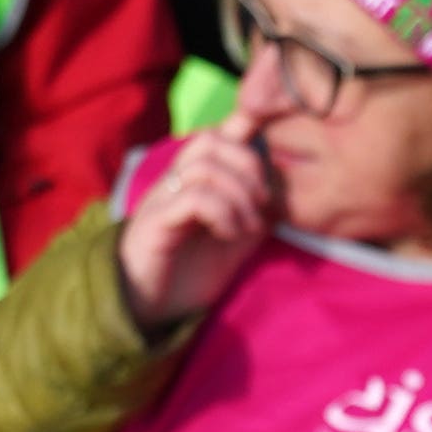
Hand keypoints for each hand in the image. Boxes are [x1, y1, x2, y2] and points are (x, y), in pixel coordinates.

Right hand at [117, 122, 275, 332]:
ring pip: (203, 165)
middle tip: (263, 203)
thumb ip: (254, 216)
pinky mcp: (155, 222)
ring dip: (239, 194)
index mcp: (193, 180)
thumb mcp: (234, 241)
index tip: (273, 146)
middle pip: (211, 139)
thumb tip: (280, 198)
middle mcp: (174, 181)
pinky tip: (229, 234)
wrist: (151, 308)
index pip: (218, 133)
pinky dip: (222, 213)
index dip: (247, 123)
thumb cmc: (189, 273)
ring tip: (248, 225)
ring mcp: (162, 198)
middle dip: (249, 164)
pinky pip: (193, 199)